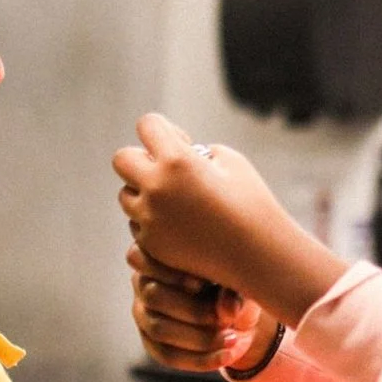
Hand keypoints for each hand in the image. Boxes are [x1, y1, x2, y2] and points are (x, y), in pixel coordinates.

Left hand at [112, 115, 347, 324]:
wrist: (259, 256)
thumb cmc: (251, 203)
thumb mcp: (230, 161)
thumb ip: (196, 151)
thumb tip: (177, 154)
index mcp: (177, 161)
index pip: (147, 125)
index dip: (162, 129)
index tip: (182, 143)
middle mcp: (157, 188)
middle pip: (122, 159)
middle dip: (140, 159)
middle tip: (168, 170)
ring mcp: (150, 219)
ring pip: (126, 195)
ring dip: (144, 192)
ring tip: (176, 199)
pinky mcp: (152, 244)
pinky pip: (137, 223)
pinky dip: (152, 220)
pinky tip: (181, 223)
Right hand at [130, 246, 279, 372]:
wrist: (238, 317)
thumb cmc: (234, 286)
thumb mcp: (241, 284)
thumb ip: (235, 291)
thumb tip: (227, 309)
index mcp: (157, 254)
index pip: (141, 257)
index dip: (171, 272)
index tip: (203, 283)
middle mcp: (143, 282)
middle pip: (153, 296)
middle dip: (192, 310)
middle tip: (224, 317)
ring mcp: (144, 313)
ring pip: (159, 329)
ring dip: (198, 338)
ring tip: (232, 338)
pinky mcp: (152, 342)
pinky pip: (168, 355)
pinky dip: (200, 359)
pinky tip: (226, 356)